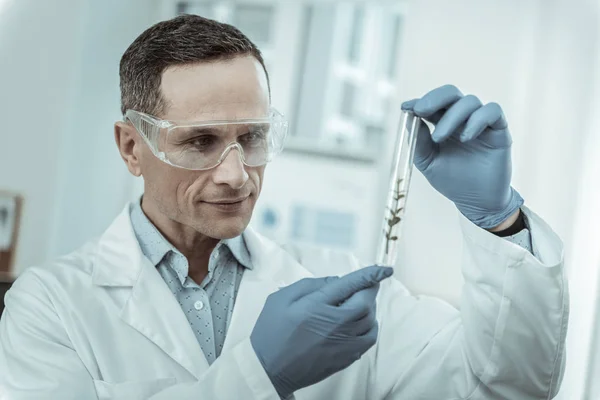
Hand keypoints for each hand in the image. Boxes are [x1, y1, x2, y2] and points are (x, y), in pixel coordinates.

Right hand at [250, 265, 393, 398]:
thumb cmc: (271, 332)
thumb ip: (310, 285)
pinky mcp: (346, 358)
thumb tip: (336, 281)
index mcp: (317, 306)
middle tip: (365, 284)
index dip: (371, 274)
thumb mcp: (281, 299)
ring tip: (356, 304)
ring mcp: (343, 344)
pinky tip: (357, 323)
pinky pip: (369, 339)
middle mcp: (335, 324)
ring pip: (371, 320)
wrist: (269, 370)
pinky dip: (370, 326)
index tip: (385, 269)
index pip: (351, 285)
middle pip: (366, 302)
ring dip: (369, 308)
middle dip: (369, 289)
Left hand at [402, 84, 523, 228]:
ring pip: (469, 101)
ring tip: (440, 137)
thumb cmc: (452, 181)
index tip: (406, 107)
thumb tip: (410, 119)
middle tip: (421, 110)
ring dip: (452, 116)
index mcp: (443, 123)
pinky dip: (477, 119)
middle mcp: (462, 118)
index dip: (419, 101)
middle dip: (434, 98)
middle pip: (451, 93)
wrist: (477, 201)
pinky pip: (492, 111)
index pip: (432, 103)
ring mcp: (481, 122)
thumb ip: (419, 142)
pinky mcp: (499, 129)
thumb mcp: (428, 163)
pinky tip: (465, 137)